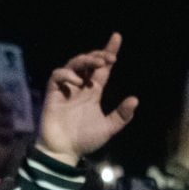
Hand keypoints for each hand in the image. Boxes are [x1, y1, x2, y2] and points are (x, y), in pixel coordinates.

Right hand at [37, 34, 138, 162]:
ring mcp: (66, 89)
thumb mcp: (108, 128)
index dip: (108, 52)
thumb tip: (135, 99)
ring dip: (85, 60)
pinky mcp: (53, 94)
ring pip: (73, 64)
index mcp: (93, 92)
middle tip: (108, 58)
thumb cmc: (84, 140)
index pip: (102, 68)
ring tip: (96, 63)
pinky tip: (78, 82)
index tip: (117, 37)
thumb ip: (121, 115)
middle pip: (87, 62)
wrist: (64, 152)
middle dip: (97, 55)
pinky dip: (67, 74)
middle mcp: (80, 87)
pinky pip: (57, 75)